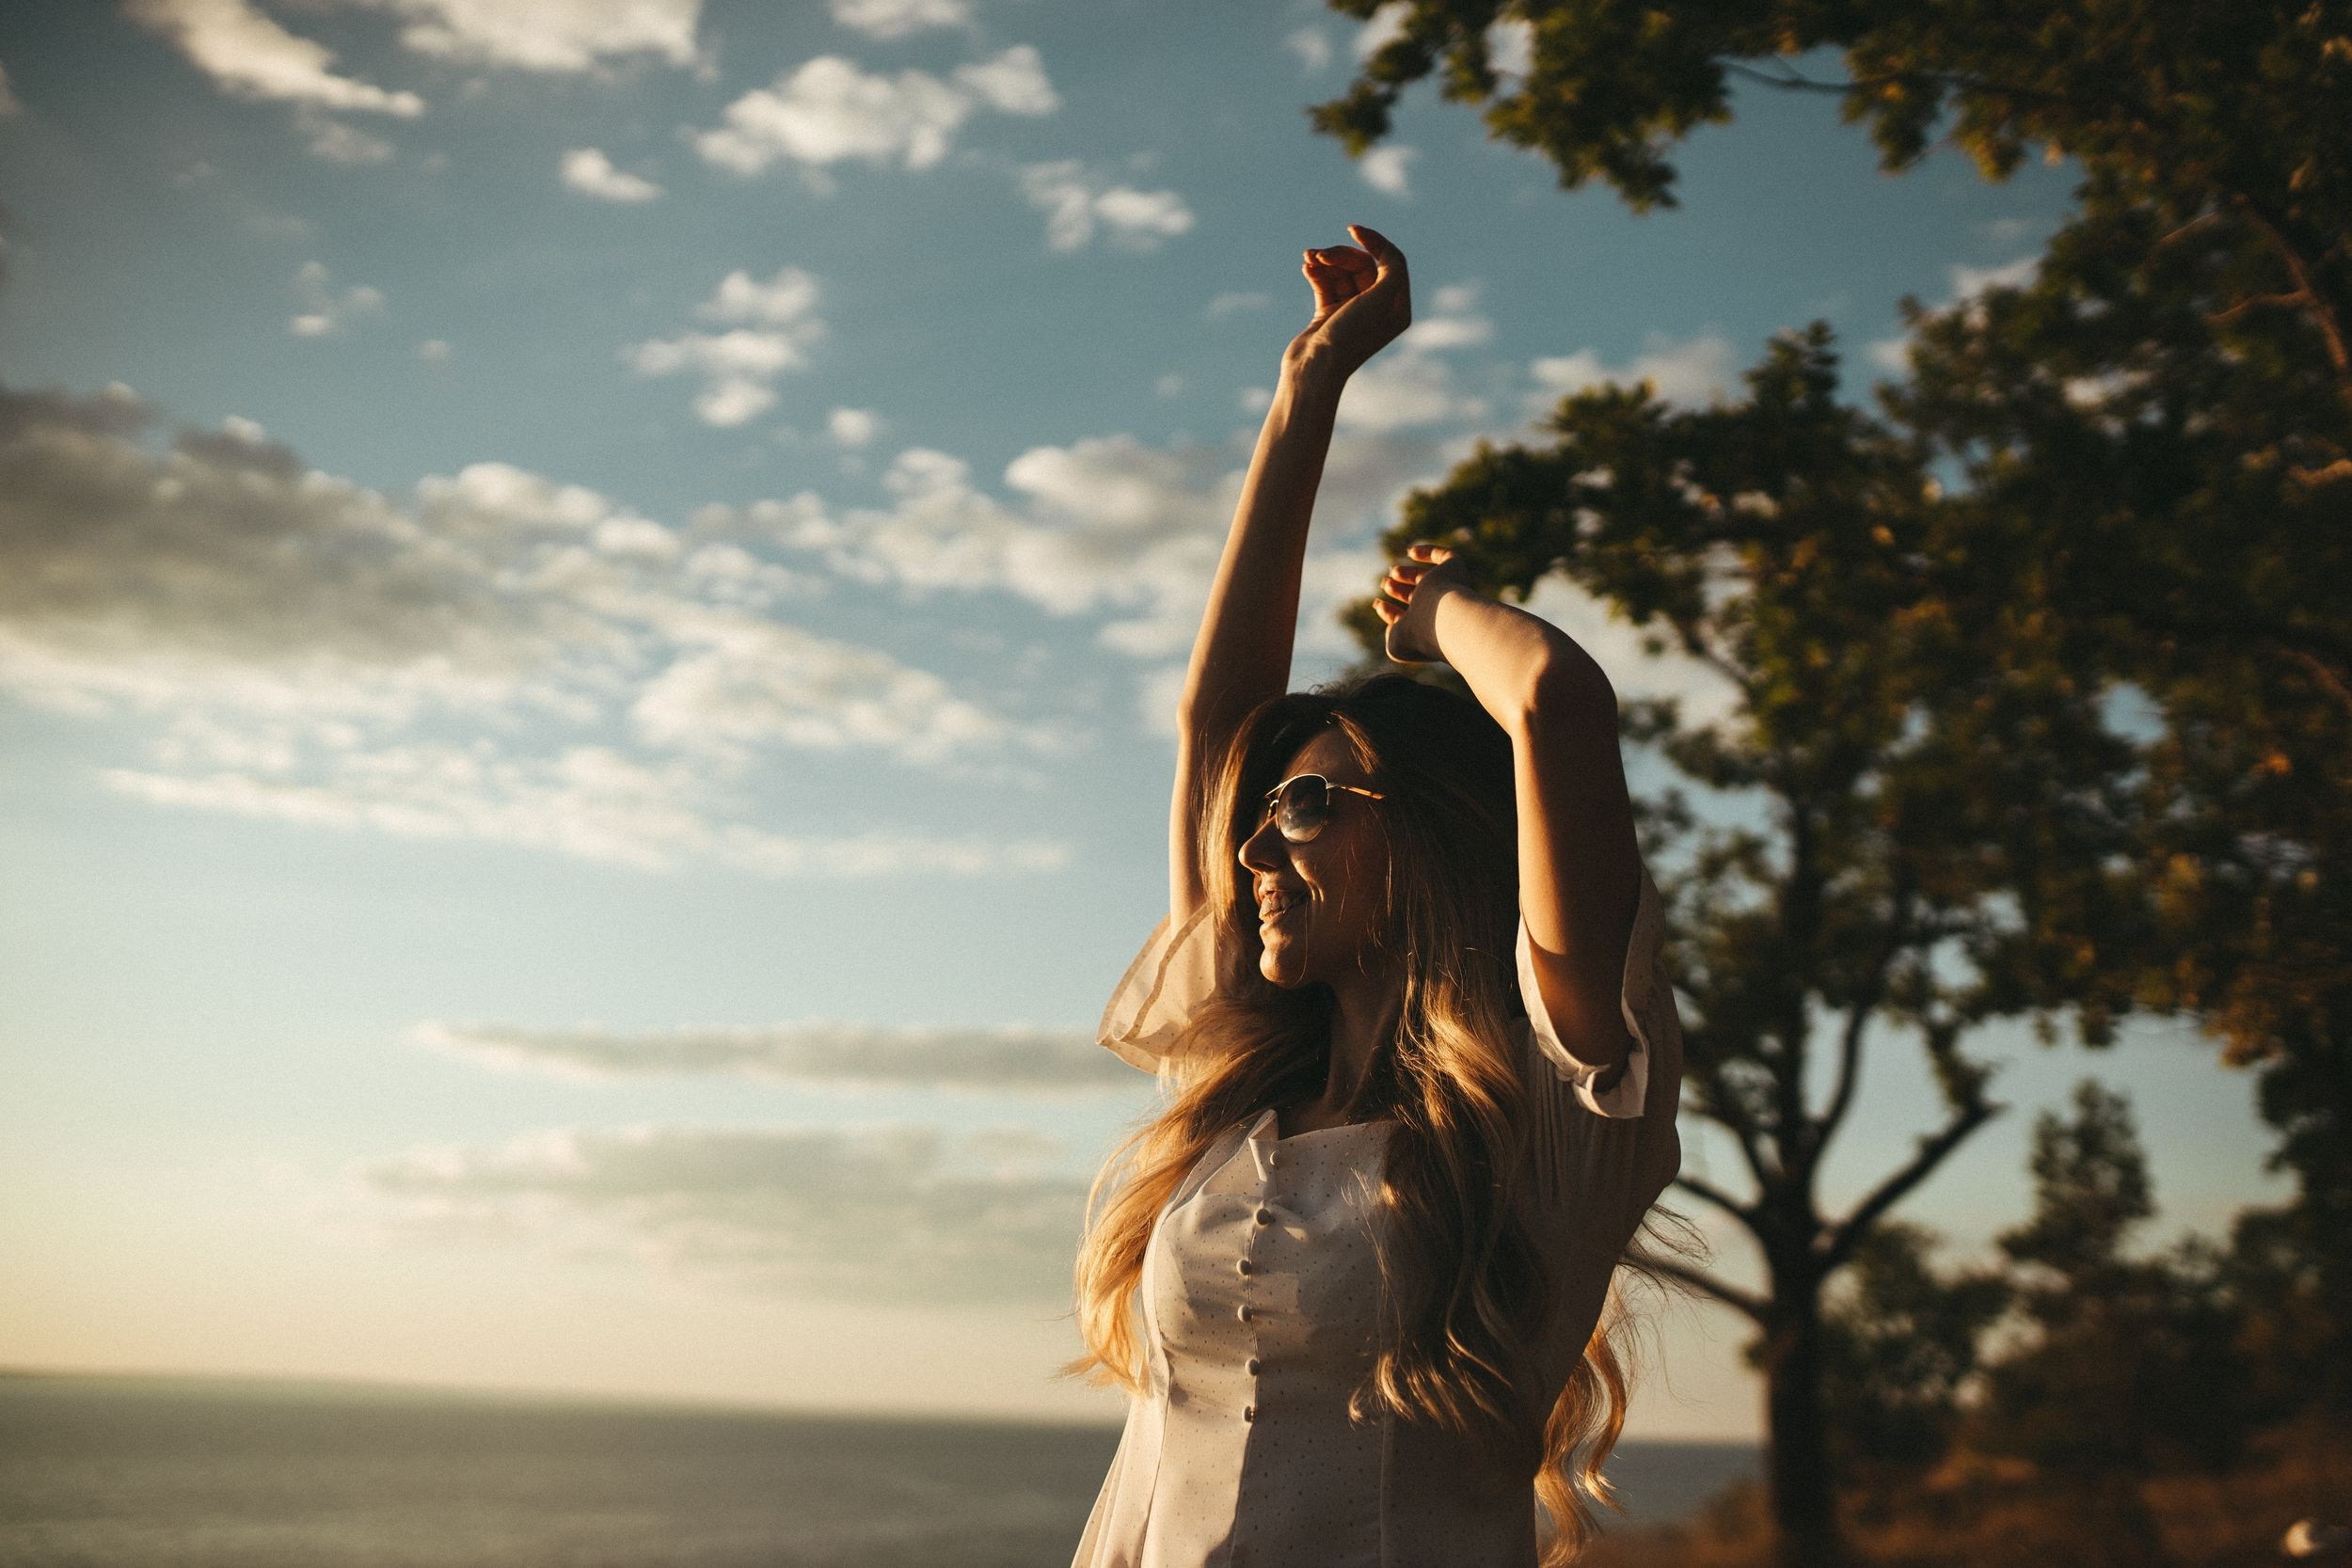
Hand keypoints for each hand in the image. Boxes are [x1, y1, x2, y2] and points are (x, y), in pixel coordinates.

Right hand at [1284, 223, 1410, 381]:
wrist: (1314, 369)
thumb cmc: (1350, 337)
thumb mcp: (1381, 299)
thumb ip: (1392, 268)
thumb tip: (1385, 250)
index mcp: (1396, 308)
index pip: (1391, 261)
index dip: (1375, 241)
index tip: (1353, 230)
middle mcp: (1377, 309)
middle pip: (1363, 264)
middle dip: (1341, 254)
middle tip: (1321, 255)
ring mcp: (1352, 311)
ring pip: (1342, 272)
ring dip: (1325, 261)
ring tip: (1309, 257)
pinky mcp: (1328, 314)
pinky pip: (1325, 283)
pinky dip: (1317, 272)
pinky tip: (1306, 267)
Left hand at [1373, 541, 1472, 664]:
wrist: (1445, 619)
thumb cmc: (1420, 635)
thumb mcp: (1397, 644)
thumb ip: (1391, 634)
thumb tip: (1392, 620)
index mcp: (1432, 630)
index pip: (1411, 619)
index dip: (1392, 612)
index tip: (1377, 604)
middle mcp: (1445, 610)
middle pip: (1420, 597)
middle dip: (1399, 590)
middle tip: (1384, 583)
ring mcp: (1452, 589)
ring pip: (1431, 578)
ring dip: (1408, 573)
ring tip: (1391, 572)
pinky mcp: (1456, 569)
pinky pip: (1446, 556)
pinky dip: (1429, 552)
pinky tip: (1410, 552)